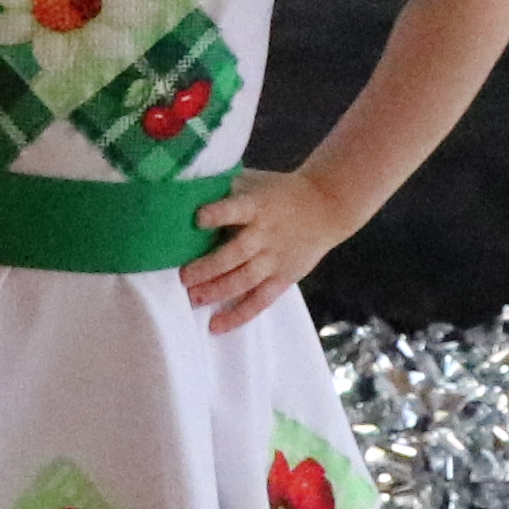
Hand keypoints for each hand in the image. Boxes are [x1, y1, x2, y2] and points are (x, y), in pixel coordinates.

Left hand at [179, 165, 359, 324]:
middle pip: (235, 253)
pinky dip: (238, 315)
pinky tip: (216, 326)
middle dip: (208, 267)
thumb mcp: (254, 182)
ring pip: (244, 280)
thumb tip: (184, 193)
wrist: (326, 206)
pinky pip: (260, 301)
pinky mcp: (283, 278)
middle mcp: (265, 234)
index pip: (237, 209)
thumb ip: (225, 189)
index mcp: (257, 206)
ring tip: (192, 298)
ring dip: (217, 291)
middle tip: (183, 277)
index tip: (198, 218)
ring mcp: (274, 259)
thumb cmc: (279, 191)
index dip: (218, 214)